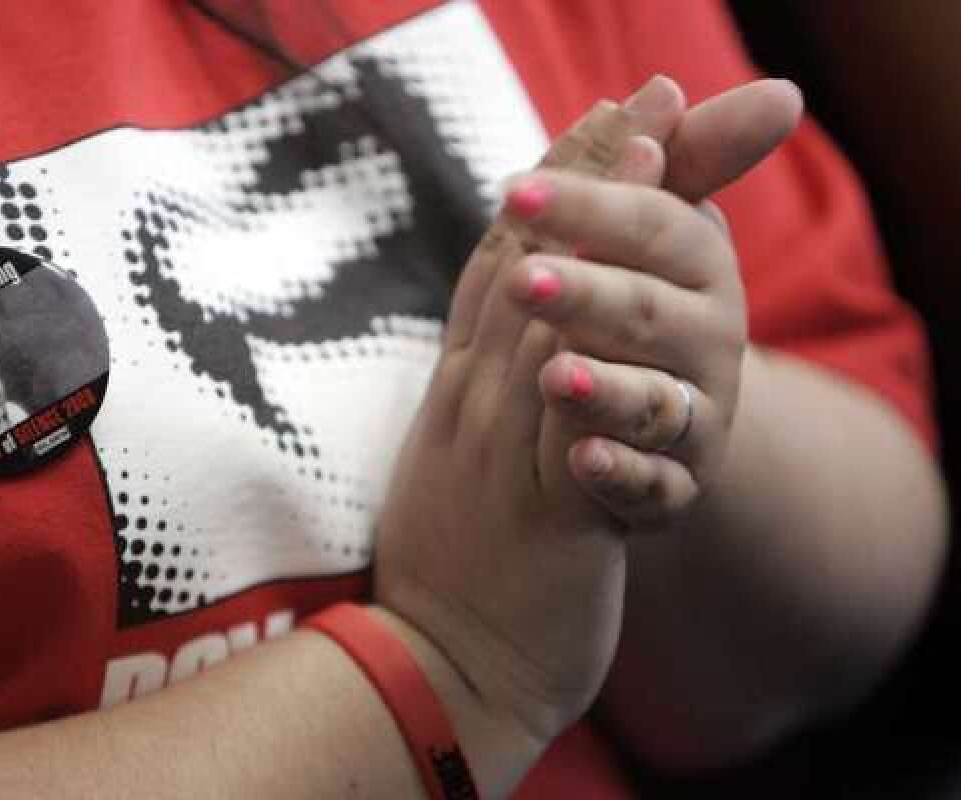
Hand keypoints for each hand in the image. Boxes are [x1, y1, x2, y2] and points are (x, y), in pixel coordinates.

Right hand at [373, 81, 687, 744]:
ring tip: (646, 153)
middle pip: (526, 267)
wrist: (437, 666)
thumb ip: (479, 395)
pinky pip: (566, 422)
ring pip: (543, 318)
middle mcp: (474, 404)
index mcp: (460, 393)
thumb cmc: (459, 565)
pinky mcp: (539, 510)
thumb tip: (506, 343)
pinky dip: (586, 353)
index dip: (548, 188)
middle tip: (635, 98)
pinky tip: (618, 294)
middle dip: (582, 177)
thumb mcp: (458, 460)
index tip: (597, 119)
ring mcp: (500, 451)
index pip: (500, 267)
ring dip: (593, 231)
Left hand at [503, 79, 802, 531]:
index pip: (651, 225)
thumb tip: (659, 89)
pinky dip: (620, 473)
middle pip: (646, 312)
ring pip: (654, 402)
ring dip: (607, 388)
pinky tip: (582, 459)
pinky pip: (654, 485)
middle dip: (587, 293)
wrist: (660, 423)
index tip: (515, 190)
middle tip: (525, 281)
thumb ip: (648, 168)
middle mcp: (709, 340)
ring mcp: (695, 418)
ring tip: (557, 375)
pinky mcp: (676, 486)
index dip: (590, 205)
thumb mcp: (641, 237)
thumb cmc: (637, 307)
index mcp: (697, 266)